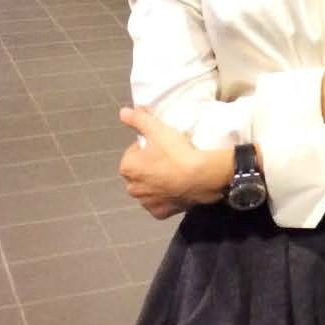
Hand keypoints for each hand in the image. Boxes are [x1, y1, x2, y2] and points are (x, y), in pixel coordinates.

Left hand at [118, 106, 233, 218]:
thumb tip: (123, 112)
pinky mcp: (161, 213)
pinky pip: (160, 203)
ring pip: (149, 189)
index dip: (148, 147)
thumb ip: (138, 119)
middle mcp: (132, 188)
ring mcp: (147, 203)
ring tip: (175, 172)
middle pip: (140, 172)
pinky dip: (166, 198)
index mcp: (127, 167)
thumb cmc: (176, 153)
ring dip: (156, 183)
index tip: (162, 144)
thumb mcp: (158, 129)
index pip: (134, 152)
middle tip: (169, 158)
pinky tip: (177, 189)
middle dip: (149, 166)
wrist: (201, 177)